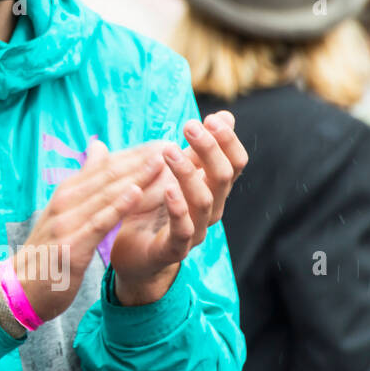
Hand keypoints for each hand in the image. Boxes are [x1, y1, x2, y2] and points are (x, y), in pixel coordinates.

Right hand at [15, 140, 165, 322]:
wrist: (21, 288)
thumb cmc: (47, 250)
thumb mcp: (63, 211)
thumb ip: (84, 181)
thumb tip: (99, 147)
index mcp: (66, 193)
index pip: (104, 167)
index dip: (134, 154)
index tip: (161, 143)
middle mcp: (65, 202)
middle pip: (107, 176)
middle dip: (140, 160)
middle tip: (168, 145)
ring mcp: (66, 223)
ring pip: (106, 195)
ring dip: (136, 177)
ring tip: (161, 162)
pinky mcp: (71, 245)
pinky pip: (99, 222)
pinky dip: (117, 205)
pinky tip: (135, 192)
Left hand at [110, 111, 247, 304]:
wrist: (134, 255)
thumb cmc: (154, 209)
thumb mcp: (173, 174)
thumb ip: (195, 149)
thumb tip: (225, 115)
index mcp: (211, 190)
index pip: (234, 163)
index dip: (227, 141)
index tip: (211, 118)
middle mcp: (210, 210)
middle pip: (224, 177)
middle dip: (210, 149)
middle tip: (190, 126)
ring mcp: (195, 231)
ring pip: (204, 200)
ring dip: (187, 173)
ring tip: (167, 151)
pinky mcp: (174, 249)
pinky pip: (183, 229)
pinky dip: (177, 208)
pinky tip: (167, 189)